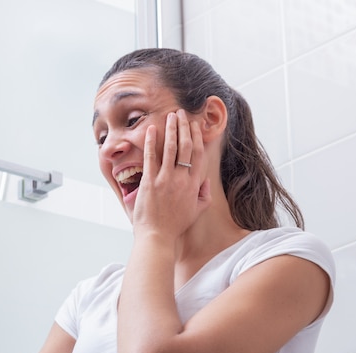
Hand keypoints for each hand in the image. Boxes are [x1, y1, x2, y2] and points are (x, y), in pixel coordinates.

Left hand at [132, 109, 210, 239]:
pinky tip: (151, 130)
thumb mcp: (196, 211)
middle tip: (181, 113)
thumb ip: (204, 194)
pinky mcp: (150, 182)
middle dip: (184, 127)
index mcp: (194, 185)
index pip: (198, 155)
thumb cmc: (175, 225)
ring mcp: (166, 180)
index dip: (197, 137)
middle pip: (186, 147)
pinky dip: (151, 142)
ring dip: (171, 129)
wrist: (157, 236)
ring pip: (171, 148)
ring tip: (170, 116)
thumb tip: (205, 179)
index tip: (194, 125)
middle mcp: (182, 180)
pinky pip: (151, 157)